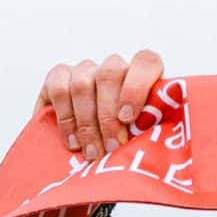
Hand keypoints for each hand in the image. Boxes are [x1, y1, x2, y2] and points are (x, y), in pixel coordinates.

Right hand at [36, 51, 165, 160]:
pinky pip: (58, 88)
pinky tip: (73, 142)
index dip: (137, 86)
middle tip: (112, 147)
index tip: (129, 119)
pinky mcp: (58, 77)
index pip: (145, 62)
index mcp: (141, 76)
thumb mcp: (143, 140)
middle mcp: (112, 68)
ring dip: (87, 124)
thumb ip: (152, 136)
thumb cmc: (124, 146)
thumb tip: (157, 151)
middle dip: (109, 116)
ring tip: (93, 153)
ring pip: (82, 84)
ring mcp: (85, 70)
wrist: (87, 154)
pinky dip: (66, 119)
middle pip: (110, 73)